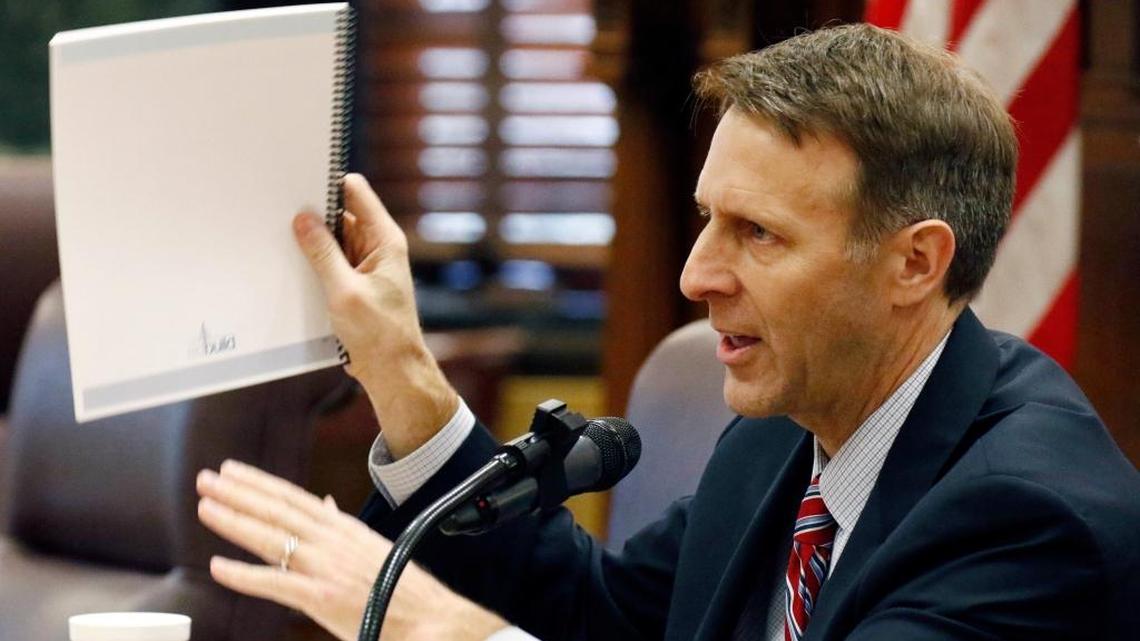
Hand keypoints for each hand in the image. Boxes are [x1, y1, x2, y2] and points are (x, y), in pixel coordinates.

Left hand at [196, 460, 508, 640]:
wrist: (430, 617)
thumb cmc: (402, 588)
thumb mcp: (373, 546)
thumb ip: (343, 527)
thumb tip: (328, 505)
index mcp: (344, 529)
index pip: (294, 498)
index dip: (260, 483)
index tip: (233, 471)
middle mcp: (333, 541)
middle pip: (277, 510)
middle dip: (239, 492)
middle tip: (206, 478)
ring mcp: (326, 567)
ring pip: (271, 537)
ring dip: (235, 520)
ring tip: (206, 506)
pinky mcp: (321, 597)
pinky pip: (274, 583)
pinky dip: (244, 575)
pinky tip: (218, 566)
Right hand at [293, 174, 455, 456]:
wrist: (392, 370)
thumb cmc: (378, 333)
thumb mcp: (344, 290)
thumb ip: (322, 252)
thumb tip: (303, 219)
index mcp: (384, 239)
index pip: (355, 191)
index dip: (327, 181)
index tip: (296, 179)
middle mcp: (376, 247)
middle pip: (339, 213)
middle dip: (311, 213)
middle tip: (276, 211)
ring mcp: (364, 264)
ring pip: (330, 239)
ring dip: (308, 241)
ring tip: (276, 238)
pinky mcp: (352, 283)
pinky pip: (328, 262)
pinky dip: (311, 262)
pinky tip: (287, 265)